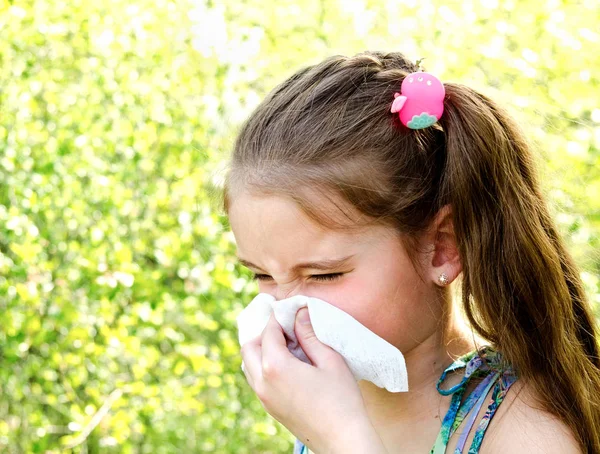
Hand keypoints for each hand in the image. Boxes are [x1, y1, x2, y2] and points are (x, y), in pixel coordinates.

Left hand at [241, 308, 385, 452]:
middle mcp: (263, 383)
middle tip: (287, 328)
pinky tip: (290, 365)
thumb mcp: (330, 360)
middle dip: (264, 333)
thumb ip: (310, 335)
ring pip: (249, 366)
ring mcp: (264, 398)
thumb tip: (299, 314)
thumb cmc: (341, 400)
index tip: (290, 309)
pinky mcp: (270, 409)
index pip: (268, 332)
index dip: (279, 317)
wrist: (342, 441)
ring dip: (262, 350)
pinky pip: (257, 380)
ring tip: (289, 346)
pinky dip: (265, 367)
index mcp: (275, 367)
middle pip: (249, 347)